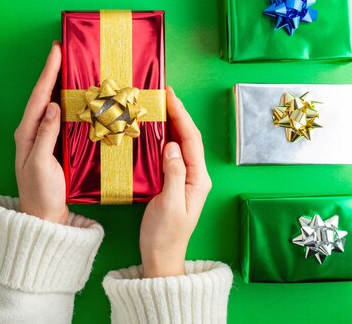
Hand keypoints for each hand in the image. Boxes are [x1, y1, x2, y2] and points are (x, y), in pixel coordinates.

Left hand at [14, 41, 68, 223]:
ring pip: (53, 104)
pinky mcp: (55, 145)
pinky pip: (62, 118)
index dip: (48, 72)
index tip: (56, 51)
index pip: (39, 96)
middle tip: (65, 51)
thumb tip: (54, 106)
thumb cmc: (40, 193)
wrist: (44, 217)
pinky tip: (80, 97)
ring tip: (73, 67)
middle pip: (44, 95)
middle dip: (54, 72)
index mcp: (26, 133)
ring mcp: (44, 137)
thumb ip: (46, 135)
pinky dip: (70, 103)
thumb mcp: (41, 164)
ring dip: (62, 85)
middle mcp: (33, 131)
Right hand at [139, 86, 211, 277]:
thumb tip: (171, 146)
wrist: (161, 258)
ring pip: (179, 143)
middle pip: (187, 137)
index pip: (191, 139)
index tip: (169, 96)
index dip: (181, 115)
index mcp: (198, 179)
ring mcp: (184, 178)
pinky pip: (169, 153)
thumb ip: (173, 174)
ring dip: (170, 123)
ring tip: (157, 105)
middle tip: (162, 93)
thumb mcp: (168, 205)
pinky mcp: (173, 181)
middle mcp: (195, 175)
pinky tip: (152, 130)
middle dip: (177, 113)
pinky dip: (161, 137)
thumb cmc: (165, 236)